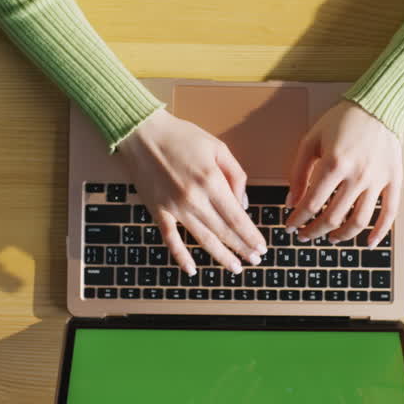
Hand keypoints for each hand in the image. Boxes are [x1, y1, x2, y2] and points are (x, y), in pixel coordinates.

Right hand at [116, 110, 267, 274]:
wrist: (141, 133)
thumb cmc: (182, 137)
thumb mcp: (218, 148)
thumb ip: (236, 175)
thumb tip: (243, 203)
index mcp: (212, 182)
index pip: (237, 218)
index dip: (251, 236)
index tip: (261, 248)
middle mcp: (195, 199)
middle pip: (223, 232)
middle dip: (242, 249)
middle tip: (255, 260)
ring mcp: (174, 208)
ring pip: (202, 239)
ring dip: (221, 256)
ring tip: (235, 268)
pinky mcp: (158, 211)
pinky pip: (170, 239)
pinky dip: (181, 256)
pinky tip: (191, 270)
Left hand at [284, 100, 400, 245]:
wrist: (377, 106)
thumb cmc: (342, 121)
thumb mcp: (311, 140)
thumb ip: (298, 172)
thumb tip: (290, 203)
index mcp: (334, 164)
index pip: (311, 203)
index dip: (297, 219)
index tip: (290, 225)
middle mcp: (357, 175)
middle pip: (332, 217)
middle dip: (314, 231)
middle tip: (304, 235)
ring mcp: (377, 180)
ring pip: (359, 221)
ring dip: (341, 235)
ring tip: (330, 238)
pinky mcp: (394, 180)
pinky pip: (389, 213)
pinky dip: (380, 232)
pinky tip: (368, 244)